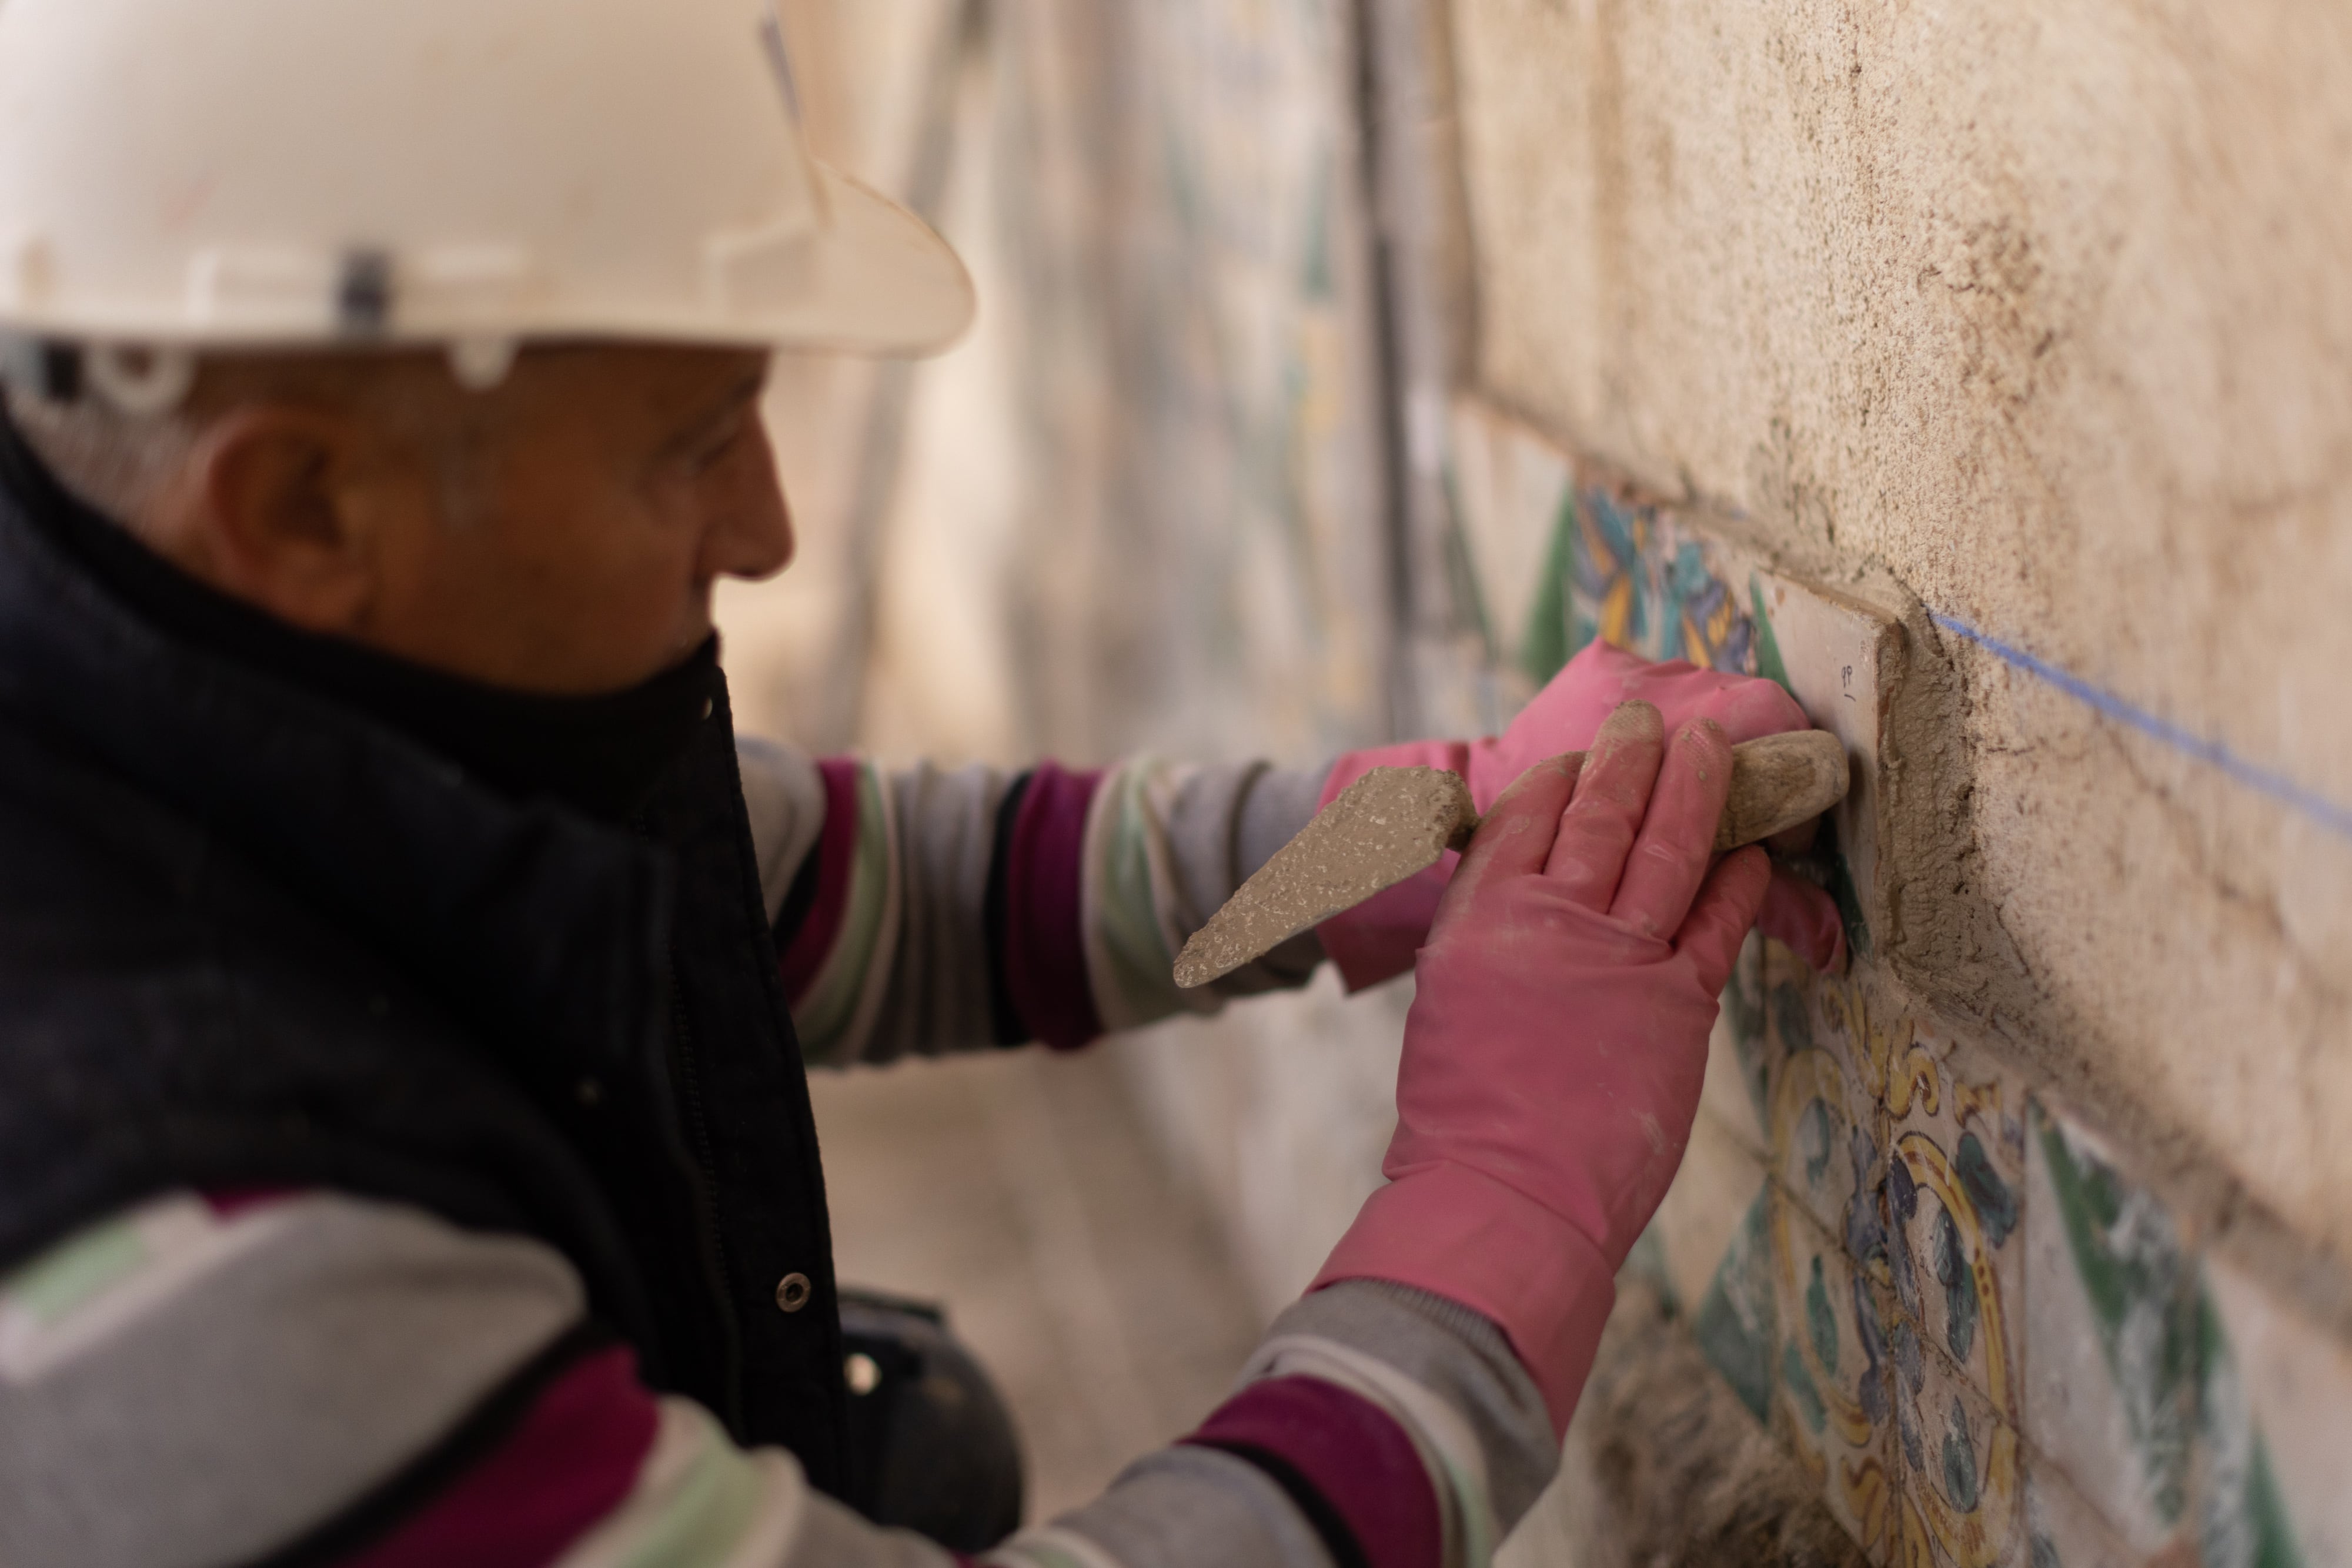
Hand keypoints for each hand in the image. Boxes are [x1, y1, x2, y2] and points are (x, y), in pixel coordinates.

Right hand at [1312, 702, 1769, 1431]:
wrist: (1504, 1194)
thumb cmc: (1463, 1115)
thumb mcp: (1451, 999)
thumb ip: (1490, 939)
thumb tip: (1524, 901)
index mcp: (1480, 918)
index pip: (1525, 816)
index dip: (1559, 776)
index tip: (1581, 756)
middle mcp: (1549, 921)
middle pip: (1601, 812)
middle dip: (1631, 756)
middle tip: (1652, 719)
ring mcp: (1619, 957)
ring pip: (1668, 847)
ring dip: (1696, 787)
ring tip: (1714, 743)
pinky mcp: (1677, 1002)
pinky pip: (1718, 921)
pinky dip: (1739, 878)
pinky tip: (1755, 849)